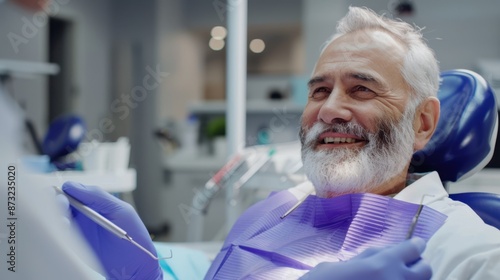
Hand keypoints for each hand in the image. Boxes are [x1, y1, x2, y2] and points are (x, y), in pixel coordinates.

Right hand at [59, 181, 162, 279]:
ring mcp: (78, 228)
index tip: (64, 193)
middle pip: (60, 202)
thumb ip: (98, 197)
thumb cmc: (133, 233)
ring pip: (57, 218)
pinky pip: (59, 234)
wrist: (134, 262)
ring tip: (64, 221)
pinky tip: (64, 229)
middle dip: (56, 201)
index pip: (73, 191)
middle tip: (62, 205)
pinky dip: (56, 230)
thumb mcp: (119, 210)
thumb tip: (72, 186)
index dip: (65, 190)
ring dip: (55, 216)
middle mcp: (83, 213)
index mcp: (95, 202)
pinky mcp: (74, 243)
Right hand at [301, 237, 431, 279]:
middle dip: (417, 265)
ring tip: (394, 277)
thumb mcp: (341, 265)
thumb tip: (380, 255)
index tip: (413, 245)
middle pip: (426, 269)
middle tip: (404, 265)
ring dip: (409, 278)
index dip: (414, 245)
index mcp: (383, 263)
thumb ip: (366, 259)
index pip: (414, 247)